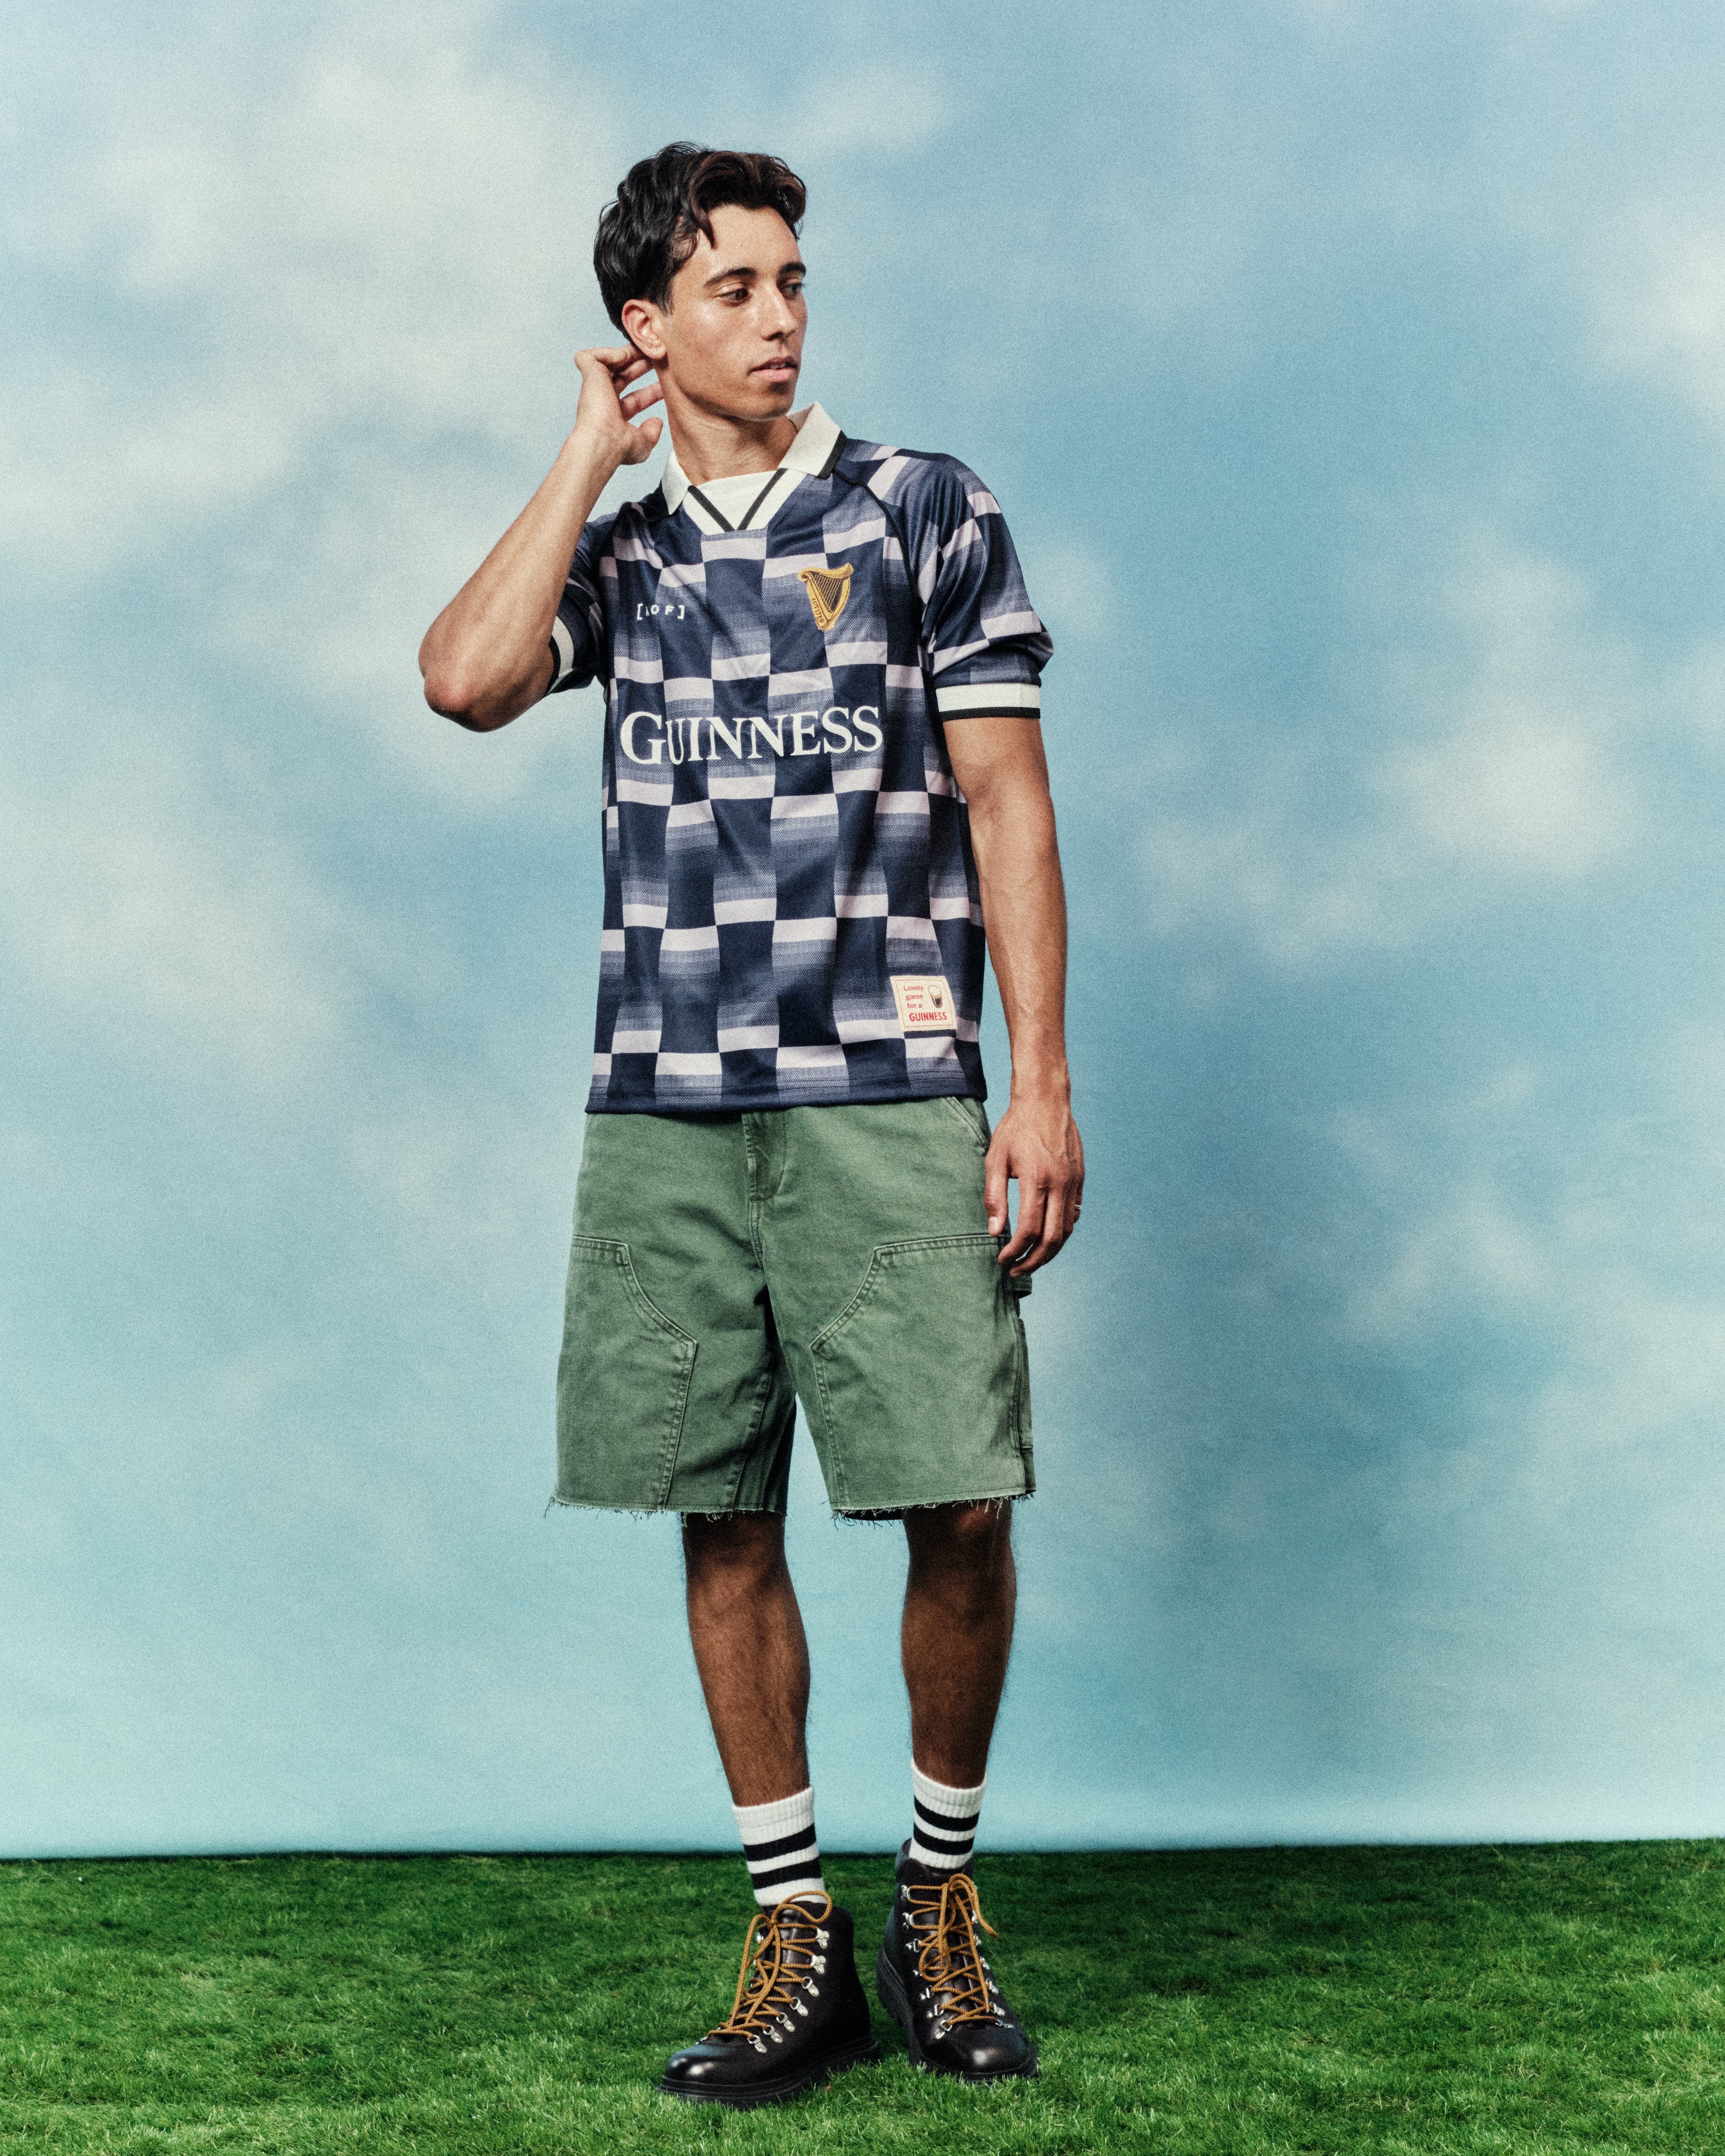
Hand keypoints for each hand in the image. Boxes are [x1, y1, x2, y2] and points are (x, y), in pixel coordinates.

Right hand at [571, 345, 664, 469]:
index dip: (651, 391)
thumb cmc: (620, 447)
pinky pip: (592, 356)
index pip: (635, 399)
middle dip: (642, 365)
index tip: (667, 385)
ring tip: (648, 347)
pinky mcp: (588, 374)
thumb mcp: (643, 443)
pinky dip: (608, 352)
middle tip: (659, 357)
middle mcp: (603, 400)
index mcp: (615, 415)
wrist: (604, 441)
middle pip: (624, 376)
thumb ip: (651, 433)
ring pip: (610, 362)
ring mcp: (595, 387)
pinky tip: (622, 357)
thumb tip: (657, 422)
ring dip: (629, 352)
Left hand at [985, 1087, 1084, 1276]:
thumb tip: (995, 1232)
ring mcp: (1074, 1183)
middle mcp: (1060, 1184)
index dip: (1015, 1251)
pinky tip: (1046, 1239)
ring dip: (1050, 1252)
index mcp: (1037, 1180)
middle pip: (1052, 1238)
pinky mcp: (1080, 1180)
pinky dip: (1061, 1233)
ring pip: (1067, 1231)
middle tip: (1016, 1271)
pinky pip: (1074, 1216)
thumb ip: (994, 1196)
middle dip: (1034, 1261)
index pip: (1029, 1229)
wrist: (1046, 1101)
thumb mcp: (995, 1159)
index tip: (1002, 1259)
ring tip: (1031, 1261)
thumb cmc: (1016, 1129)